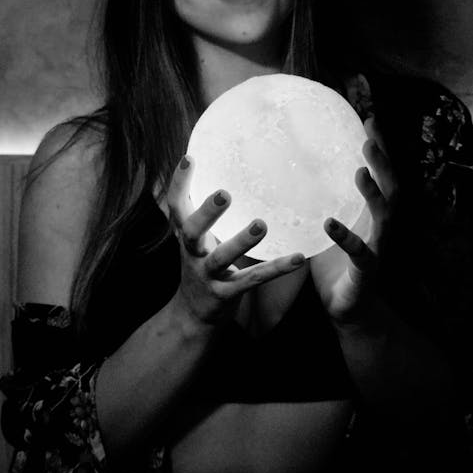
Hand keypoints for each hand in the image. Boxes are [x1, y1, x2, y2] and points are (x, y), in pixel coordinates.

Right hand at [167, 155, 304, 327]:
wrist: (192, 315)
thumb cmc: (200, 263)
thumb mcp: (194, 236)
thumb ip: (200, 209)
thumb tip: (211, 166)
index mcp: (186, 235)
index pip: (175, 206)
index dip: (178, 183)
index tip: (190, 158)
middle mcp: (192, 254)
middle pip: (192, 232)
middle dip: (207, 213)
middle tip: (224, 193)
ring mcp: (207, 276)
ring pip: (222, 259)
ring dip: (241, 242)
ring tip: (261, 224)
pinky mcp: (226, 294)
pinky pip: (253, 279)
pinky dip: (276, 269)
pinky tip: (297, 258)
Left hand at [310, 117, 397, 324]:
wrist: (346, 309)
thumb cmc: (332, 263)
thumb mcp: (321, 225)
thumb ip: (313, 201)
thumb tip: (283, 170)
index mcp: (370, 214)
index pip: (381, 175)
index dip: (379, 148)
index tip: (370, 119)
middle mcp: (380, 228)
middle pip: (392, 188)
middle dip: (384, 162)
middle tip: (369, 138)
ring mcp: (377, 249)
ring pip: (385, 217)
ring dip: (374, 193)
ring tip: (360, 171)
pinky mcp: (366, 273)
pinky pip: (360, 253)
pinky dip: (347, 237)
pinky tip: (330, 223)